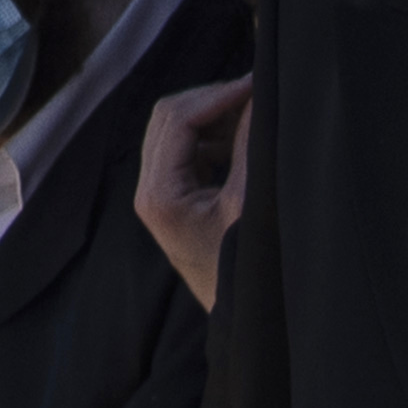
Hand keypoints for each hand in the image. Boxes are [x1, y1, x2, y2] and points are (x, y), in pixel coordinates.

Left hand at [132, 75, 251, 315]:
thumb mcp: (249, 205)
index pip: (179, 119)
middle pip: (170, 117)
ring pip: (177, 130)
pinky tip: (243, 141)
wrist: (241, 321)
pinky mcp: (173, 199)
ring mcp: (159, 195)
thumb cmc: (245, 274)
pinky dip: (214, 136)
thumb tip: (257, 99)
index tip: (256, 85)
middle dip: (213, 100)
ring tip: (254, 114)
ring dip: (214, 116)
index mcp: (160, 194)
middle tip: (256, 92)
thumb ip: (249, 148)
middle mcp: (150, 191)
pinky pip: (187, 151)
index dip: (218, 95)